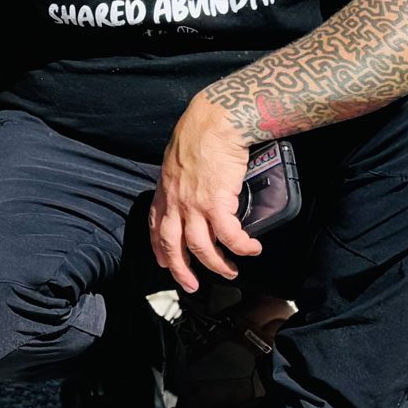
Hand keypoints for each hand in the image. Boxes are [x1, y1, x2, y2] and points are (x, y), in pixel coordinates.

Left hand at [151, 94, 260, 292]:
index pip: (155, 224)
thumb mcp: (179, 158)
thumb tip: (193, 188)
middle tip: (192, 285)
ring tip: (230, 271)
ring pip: (200, 247)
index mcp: (165, 189)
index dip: (159, 247)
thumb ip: (181, 178)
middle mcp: (175, 200)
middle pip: (172, 243)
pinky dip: (241, 247)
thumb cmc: (201, 133)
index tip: (163, 262)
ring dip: (217, 264)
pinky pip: (229, 236)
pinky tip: (252, 249)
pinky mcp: (216, 202)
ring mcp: (194, 203)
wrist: (216, 122)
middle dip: (180, 269)